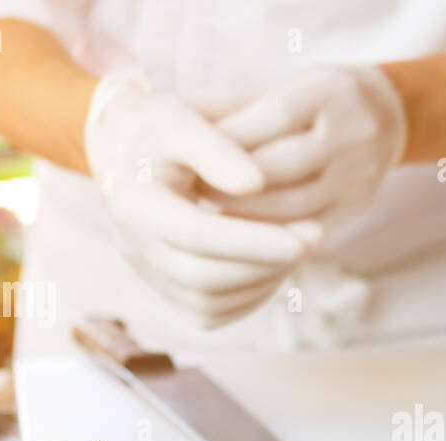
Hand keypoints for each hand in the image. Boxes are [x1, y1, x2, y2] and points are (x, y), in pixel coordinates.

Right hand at [84, 72, 321, 322]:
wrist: (130, 154)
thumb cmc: (164, 131)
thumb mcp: (184, 121)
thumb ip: (217, 149)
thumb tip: (257, 183)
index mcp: (133, 203)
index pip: (195, 233)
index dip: (254, 239)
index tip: (308, 232)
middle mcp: (132, 247)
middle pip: (203, 278)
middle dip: (266, 262)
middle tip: (315, 236)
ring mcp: (147, 275)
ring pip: (209, 304)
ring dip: (263, 281)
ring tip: (300, 246)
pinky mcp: (165, 292)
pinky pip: (209, 313)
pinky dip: (249, 296)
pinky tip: (276, 265)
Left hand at [207, 65, 405, 228]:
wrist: (390, 118)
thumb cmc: (316, 101)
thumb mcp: (281, 90)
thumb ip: (232, 109)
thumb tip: (174, 120)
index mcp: (329, 92)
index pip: (274, 117)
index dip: (229, 141)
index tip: (189, 156)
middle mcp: (352, 132)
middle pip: (282, 167)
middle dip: (230, 183)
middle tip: (189, 194)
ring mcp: (359, 174)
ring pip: (294, 207)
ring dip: (245, 217)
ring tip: (208, 219)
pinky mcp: (358, 207)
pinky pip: (306, 230)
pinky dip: (269, 236)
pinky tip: (239, 238)